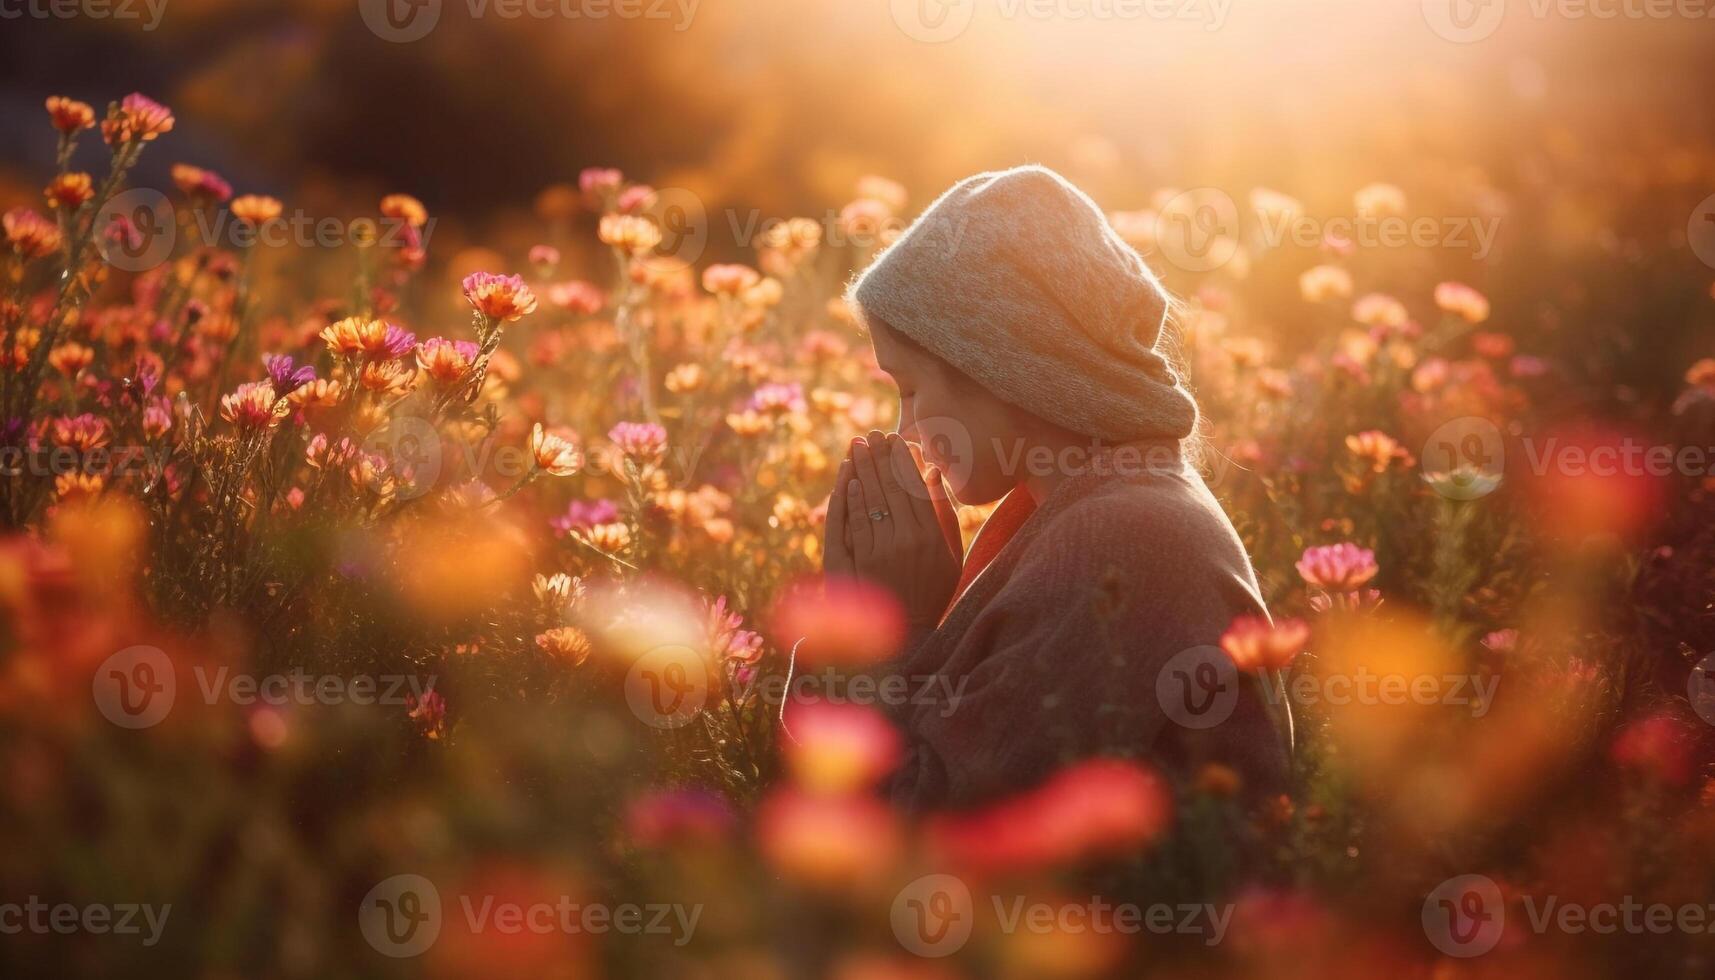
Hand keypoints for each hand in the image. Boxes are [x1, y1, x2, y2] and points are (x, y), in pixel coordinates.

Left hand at [824, 430, 962, 628]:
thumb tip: (932, 475)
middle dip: (879, 456)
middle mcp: (910, 538)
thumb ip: (944, 514)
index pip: (915, 486)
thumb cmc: (934, 589)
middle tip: (871, 433)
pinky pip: (857, 522)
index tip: (895, 438)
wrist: (910, 630)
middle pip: (891, 486)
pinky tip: (849, 479)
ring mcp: (886, 549)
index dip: (902, 460)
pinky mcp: (865, 561)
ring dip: (863, 469)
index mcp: (934, 534)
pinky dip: (852, 498)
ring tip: (857, 445)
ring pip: (872, 499)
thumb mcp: (952, 554)